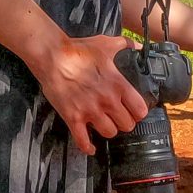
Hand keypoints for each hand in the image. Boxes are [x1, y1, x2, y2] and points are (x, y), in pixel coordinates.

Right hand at [33, 33, 150, 155]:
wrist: (52, 56)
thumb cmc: (78, 50)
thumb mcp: (105, 44)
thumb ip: (125, 45)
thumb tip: (138, 46)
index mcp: (118, 85)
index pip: (140, 110)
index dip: (139, 112)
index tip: (135, 111)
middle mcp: (108, 101)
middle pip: (127, 125)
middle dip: (124, 123)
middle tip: (119, 118)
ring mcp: (90, 111)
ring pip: (109, 133)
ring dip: (108, 130)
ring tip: (105, 125)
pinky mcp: (73, 117)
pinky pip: (83, 140)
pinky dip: (87, 147)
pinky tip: (90, 148)